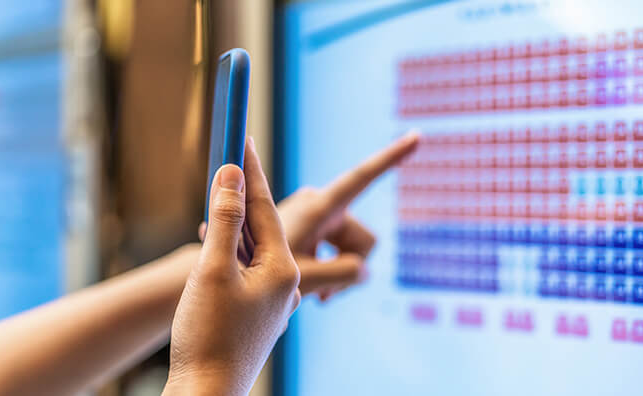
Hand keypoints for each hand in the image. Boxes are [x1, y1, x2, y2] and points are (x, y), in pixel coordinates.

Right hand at [164, 139, 299, 395]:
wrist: (204, 393)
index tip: (243, 138)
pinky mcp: (258, 317)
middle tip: (230, 164)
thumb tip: (233, 175)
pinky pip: (249, 276)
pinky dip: (232, 259)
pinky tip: (218, 256)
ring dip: (234, 232)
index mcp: (282, 269)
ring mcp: (274, 303)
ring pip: (254, 254)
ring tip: (216, 210)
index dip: (251, 172)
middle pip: (262, 229)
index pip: (264, 208)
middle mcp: (286, 285)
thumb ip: (226, 220)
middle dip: (242, 200)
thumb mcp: (212, 270)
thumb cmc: (206, 335)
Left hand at [197, 133, 419, 300]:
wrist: (226, 278)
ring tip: (312, 295)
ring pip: (349, 250)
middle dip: (349, 267)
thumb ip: (342, 274)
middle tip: (324, 294)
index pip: (363, 177)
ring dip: (336, 275)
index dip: (392, 158)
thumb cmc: (255, 273)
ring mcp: (316, 218)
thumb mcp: (305, 278)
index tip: (416, 136)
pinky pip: (337, 252)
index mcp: (320, 206)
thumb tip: (365, 271)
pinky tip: (314, 293)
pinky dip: (329, 272)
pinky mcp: (310, 230)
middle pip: (360, 238)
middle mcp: (321, 205)